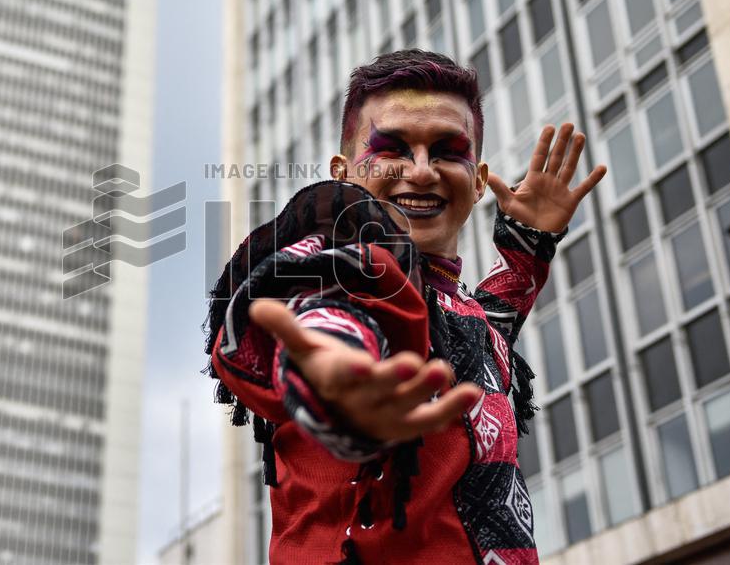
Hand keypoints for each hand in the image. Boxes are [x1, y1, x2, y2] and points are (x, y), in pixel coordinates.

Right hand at [249, 299, 482, 442]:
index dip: (350, 372)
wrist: (340, 414)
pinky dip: (452, 409)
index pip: (340, 378)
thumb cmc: (324, 370)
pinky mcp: (409, 423)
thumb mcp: (304, 348)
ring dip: (429, 392)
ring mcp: (388, 415)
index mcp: (335, 381)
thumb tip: (256, 307)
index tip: (360, 363)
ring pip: (408, 407)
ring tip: (445, 370)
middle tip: (416, 363)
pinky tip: (473, 391)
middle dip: (397, 380)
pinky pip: (431, 420)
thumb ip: (285, 328)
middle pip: (379, 392)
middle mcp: (362, 402)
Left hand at [486, 123, 606, 232]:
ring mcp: (560, 190)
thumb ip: (498, 186)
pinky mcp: (570, 201)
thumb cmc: (518, 220)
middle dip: (562, 141)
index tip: (550, 127)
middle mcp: (548, 181)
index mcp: (533, 179)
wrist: (531, 237)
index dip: (545, 142)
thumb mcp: (507, 202)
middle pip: (556, 157)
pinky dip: (593, 179)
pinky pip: (584, 188)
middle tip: (568, 125)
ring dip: (575, 152)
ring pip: (569, 167)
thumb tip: (484, 170)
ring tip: (580, 136)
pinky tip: (601, 167)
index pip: (540, 156)